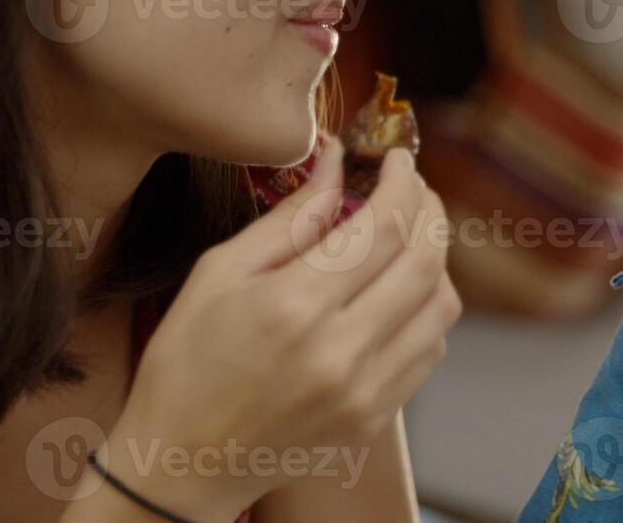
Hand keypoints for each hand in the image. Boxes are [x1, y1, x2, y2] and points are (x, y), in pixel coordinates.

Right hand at [101, 140, 459, 520]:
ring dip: (435, 260)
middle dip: (429, 210)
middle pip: (425, 260)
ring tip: (407, 238)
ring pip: (440, 306)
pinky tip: (397, 293)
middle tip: (414, 187)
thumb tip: (337, 163)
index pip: (384, 226)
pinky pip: (429, 350)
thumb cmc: (187, 362)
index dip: (405, 182)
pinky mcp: (375, 418)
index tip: (401, 159)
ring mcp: (364, 392)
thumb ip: (289, 219)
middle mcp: (340, 351)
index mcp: (294, 306)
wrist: (182, 464)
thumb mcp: (219, 274)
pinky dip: (425, 309)